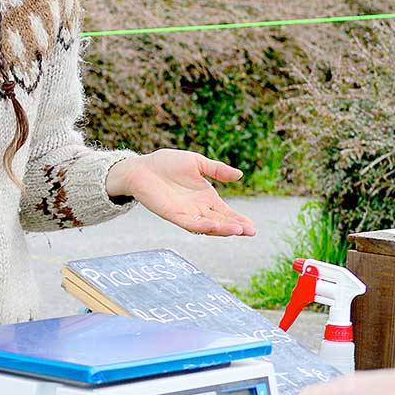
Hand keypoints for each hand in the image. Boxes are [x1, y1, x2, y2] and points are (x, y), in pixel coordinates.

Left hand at [108, 149, 255, 236]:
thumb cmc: (167, 164)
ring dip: (222, 229)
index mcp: (206, 198)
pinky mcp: (173, 215)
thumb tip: (240, 175)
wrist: (142, 167)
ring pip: (207, 226)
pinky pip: (189, 223)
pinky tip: (214, 225)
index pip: (226, 213)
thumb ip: (217, 170)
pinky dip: (202, 226)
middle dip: (236, 227)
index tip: (252, 227)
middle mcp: (198, 209)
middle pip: (220, 222)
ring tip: (238, 231)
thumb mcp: (197, 163)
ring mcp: (186, 213)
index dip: (239, 220)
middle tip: (250, 232)